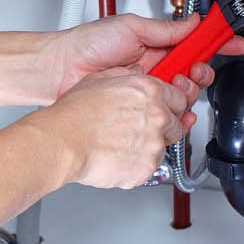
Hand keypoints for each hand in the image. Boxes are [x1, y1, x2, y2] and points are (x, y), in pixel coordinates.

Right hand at [22, 66, 187, 188]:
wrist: (63, 142)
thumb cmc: (75, 114)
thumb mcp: (101, 79)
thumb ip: (128, 77)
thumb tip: (136, 76)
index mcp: (149, 91)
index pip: (180, 97)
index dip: (171, 104)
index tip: (166, 108)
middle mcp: (157, 116)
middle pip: (177, 124)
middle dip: (163, 127)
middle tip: (139, 129)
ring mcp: (154, 144)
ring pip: (164, 147)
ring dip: (149, 146)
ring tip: (122, 143)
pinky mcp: (147, 168)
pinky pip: (149, 167)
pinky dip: (137, 164)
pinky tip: (118, 155)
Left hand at [44, 13, 243, 128]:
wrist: (61, 70)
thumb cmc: (87, 45)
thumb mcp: (131, 27)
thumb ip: (165, 29)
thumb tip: (193, 21)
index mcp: (156, 43)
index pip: (194, 42)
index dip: (216, 42)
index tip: (234, 42)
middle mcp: (155, 66)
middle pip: (195, 71)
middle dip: (202, 71)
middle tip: (193, 71)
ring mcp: (148, 87)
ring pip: (184, 93)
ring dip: (188, 91)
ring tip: (174, 85)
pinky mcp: (140, 106)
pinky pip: (168, 112)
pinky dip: (178, 113)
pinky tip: (176, 110)